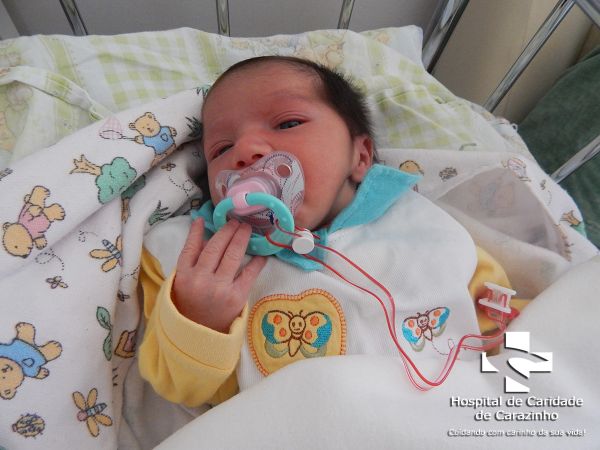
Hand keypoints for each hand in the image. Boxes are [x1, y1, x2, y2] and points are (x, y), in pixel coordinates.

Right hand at [172, 218, 266, 332]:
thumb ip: (191, 258)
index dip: (199, 231)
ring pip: (232, 256)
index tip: (207, 219)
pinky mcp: (236, 297)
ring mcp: (219, 288)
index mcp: (183, 275)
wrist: (200, 335)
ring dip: (241, 239)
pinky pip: (249, 274)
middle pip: (216, 247)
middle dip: (228, 231)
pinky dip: (256, 262)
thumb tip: (203, 229)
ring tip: (247, 229)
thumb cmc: (191, 305)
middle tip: (237, 222)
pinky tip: (261, 254)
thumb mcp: (182, 283)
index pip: (191, 247)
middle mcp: (200, 280)